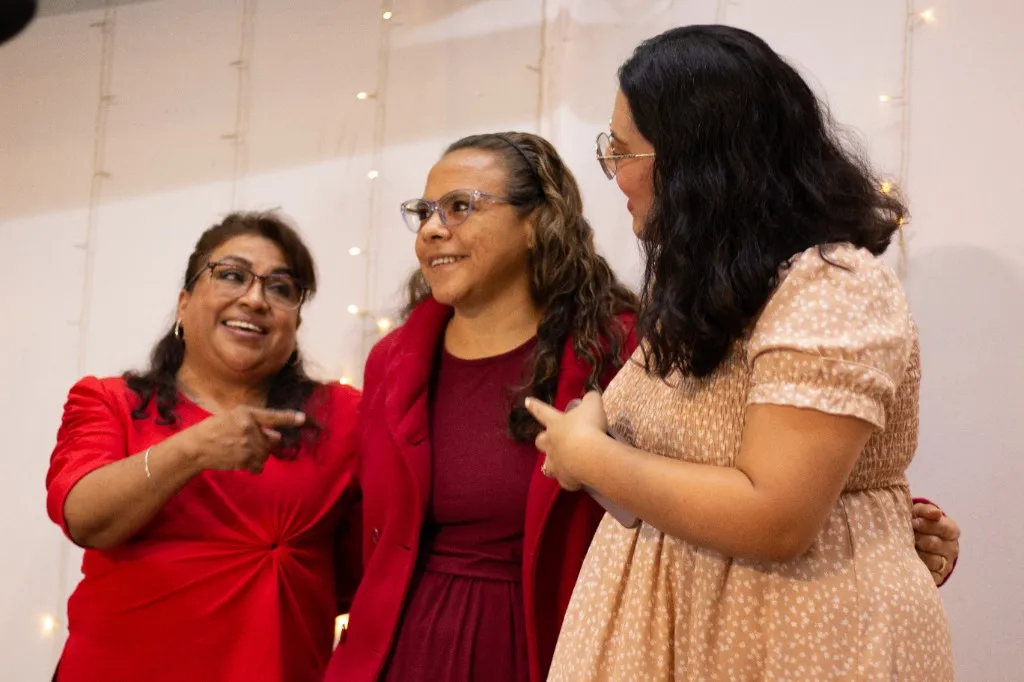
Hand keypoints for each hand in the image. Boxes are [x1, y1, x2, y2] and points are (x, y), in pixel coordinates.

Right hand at [181, 406, 305, 473]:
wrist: (197, 446)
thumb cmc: (215, 427)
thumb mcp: (234, 415)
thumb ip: (254, 420)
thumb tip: (275, 434)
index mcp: (247, 415)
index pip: (273, 416)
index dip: (289, 417)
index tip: (302, 418)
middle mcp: (249, 430)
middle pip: (273, 440)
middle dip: (267, 441)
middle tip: (253, 440)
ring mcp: (247, 447)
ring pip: (267, 454)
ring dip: (261, 453)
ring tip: (244, 449)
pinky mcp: (244, 461)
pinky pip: (260, 466)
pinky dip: (255, 465)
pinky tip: (243, 459)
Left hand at [525, 391, 607, 490]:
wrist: (589, 455)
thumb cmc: (588, 426)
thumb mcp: (592, 405)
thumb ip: (590, 399)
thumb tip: (591, 396)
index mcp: (555, 423)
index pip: (542, 411)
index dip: (535, 406)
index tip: (526, 401)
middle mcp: (551, 443)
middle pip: (540, 441)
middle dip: (543, 440)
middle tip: (551, 440)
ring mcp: (556, 463)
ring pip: (547, 465)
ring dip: (552, 463)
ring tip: (561, 463)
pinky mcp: (565, 479)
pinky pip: (565, 480)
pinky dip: (570, 479)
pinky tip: (577, 479)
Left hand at [912, 503, 959, 584]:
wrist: (909, 541)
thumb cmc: (916, 522)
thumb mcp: (919, 513)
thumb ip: (926, 511)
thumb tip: (936, 513)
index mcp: (951, 531)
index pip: (946, 529)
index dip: (928, 525)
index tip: (914, 522)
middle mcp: (952, 548)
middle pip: (935, 544)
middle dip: (918, 538)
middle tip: (907, 535)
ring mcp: (945, 564)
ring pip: (932, 560)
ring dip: (917, 553)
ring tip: (906, 547)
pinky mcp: (937, 577)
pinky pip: (929, 574)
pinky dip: (917, 567)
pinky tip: (908, 560)